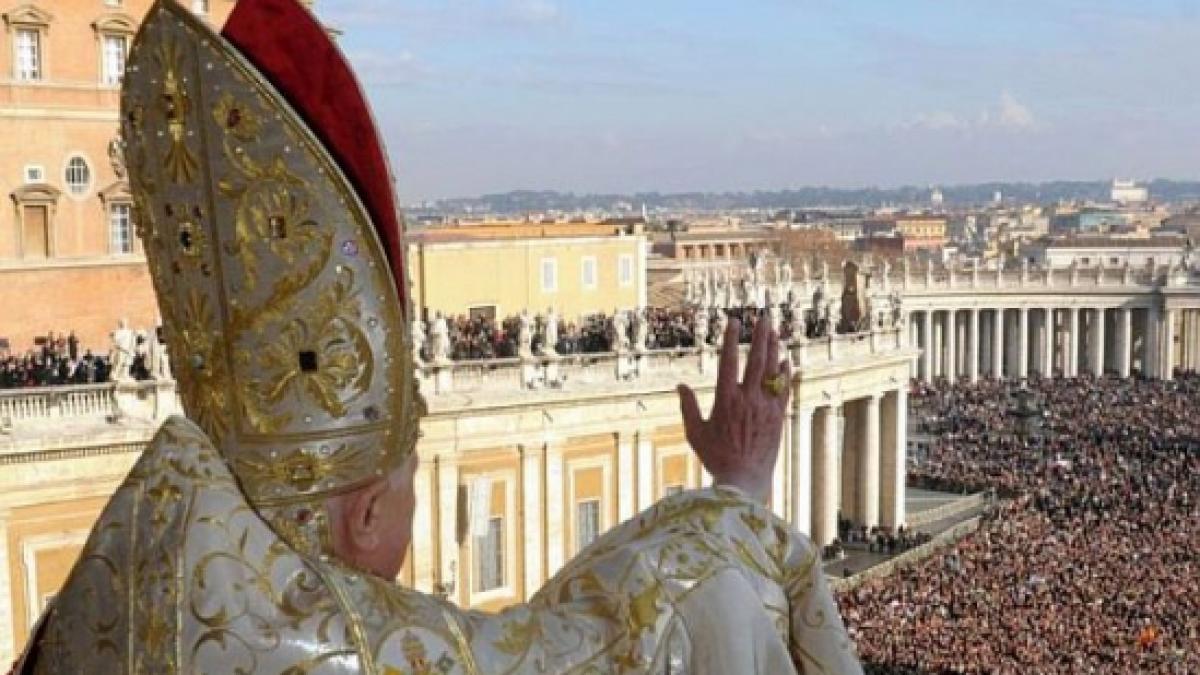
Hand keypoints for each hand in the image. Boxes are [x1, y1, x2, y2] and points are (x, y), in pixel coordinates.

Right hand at [677, 313, 791, 502]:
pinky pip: (784, 390)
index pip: (728, 361)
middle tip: (763, 316)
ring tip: (774, 331)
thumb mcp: (695, 433)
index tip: (733, 321)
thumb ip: (688, 407)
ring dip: (774, 348)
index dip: (730, 338)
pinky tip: (786, 360)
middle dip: (760, 336)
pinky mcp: (778, 418)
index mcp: (725, 400)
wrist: (744, 480)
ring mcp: (765, 408)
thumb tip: (680, 386)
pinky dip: (785, 373)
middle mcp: (747, 400)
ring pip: (773, 372)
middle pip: (756, 360)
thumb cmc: (716, 458)